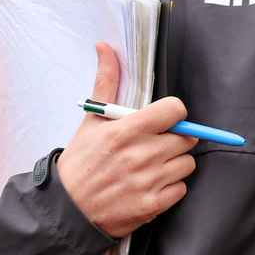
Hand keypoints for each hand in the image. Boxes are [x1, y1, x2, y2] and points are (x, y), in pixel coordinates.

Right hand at [55, 42, 196, 238]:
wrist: (68, 207)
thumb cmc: (80, 160)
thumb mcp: (90, 119)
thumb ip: (106, 82)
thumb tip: (105, 47)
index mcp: (125, 130)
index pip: (175, 110)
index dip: (172, 113)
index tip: (163, 119)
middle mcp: (141, 155)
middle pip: (185, 138)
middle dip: (172, 139)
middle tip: (153, 144)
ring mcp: (149, 181)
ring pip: (186, 164)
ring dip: (173, 163)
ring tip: (149, 165)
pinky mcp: (154, 205)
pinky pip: (181, 189)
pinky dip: (169, 187)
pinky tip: (149, 184)